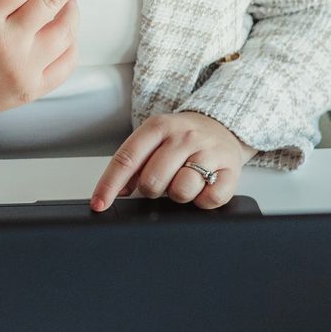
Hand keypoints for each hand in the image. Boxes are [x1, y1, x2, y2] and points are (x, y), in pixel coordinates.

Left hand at [90, 111, 254, 211]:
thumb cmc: (182, 139)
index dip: (110, 185)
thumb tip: (116, 192)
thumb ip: (133, 163)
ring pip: (181, 191)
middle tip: (162, 182)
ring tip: (183, 181)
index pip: (127, 158)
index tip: (99, 204)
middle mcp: (184, 136)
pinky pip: (209, 200)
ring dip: (178, 195)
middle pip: (152, 181)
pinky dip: (202, 201)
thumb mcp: (154, 140)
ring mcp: (210, 151)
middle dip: (151, 190)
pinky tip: (203, 187)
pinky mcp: (231, 170)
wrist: (223, 127)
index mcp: (158, 127)